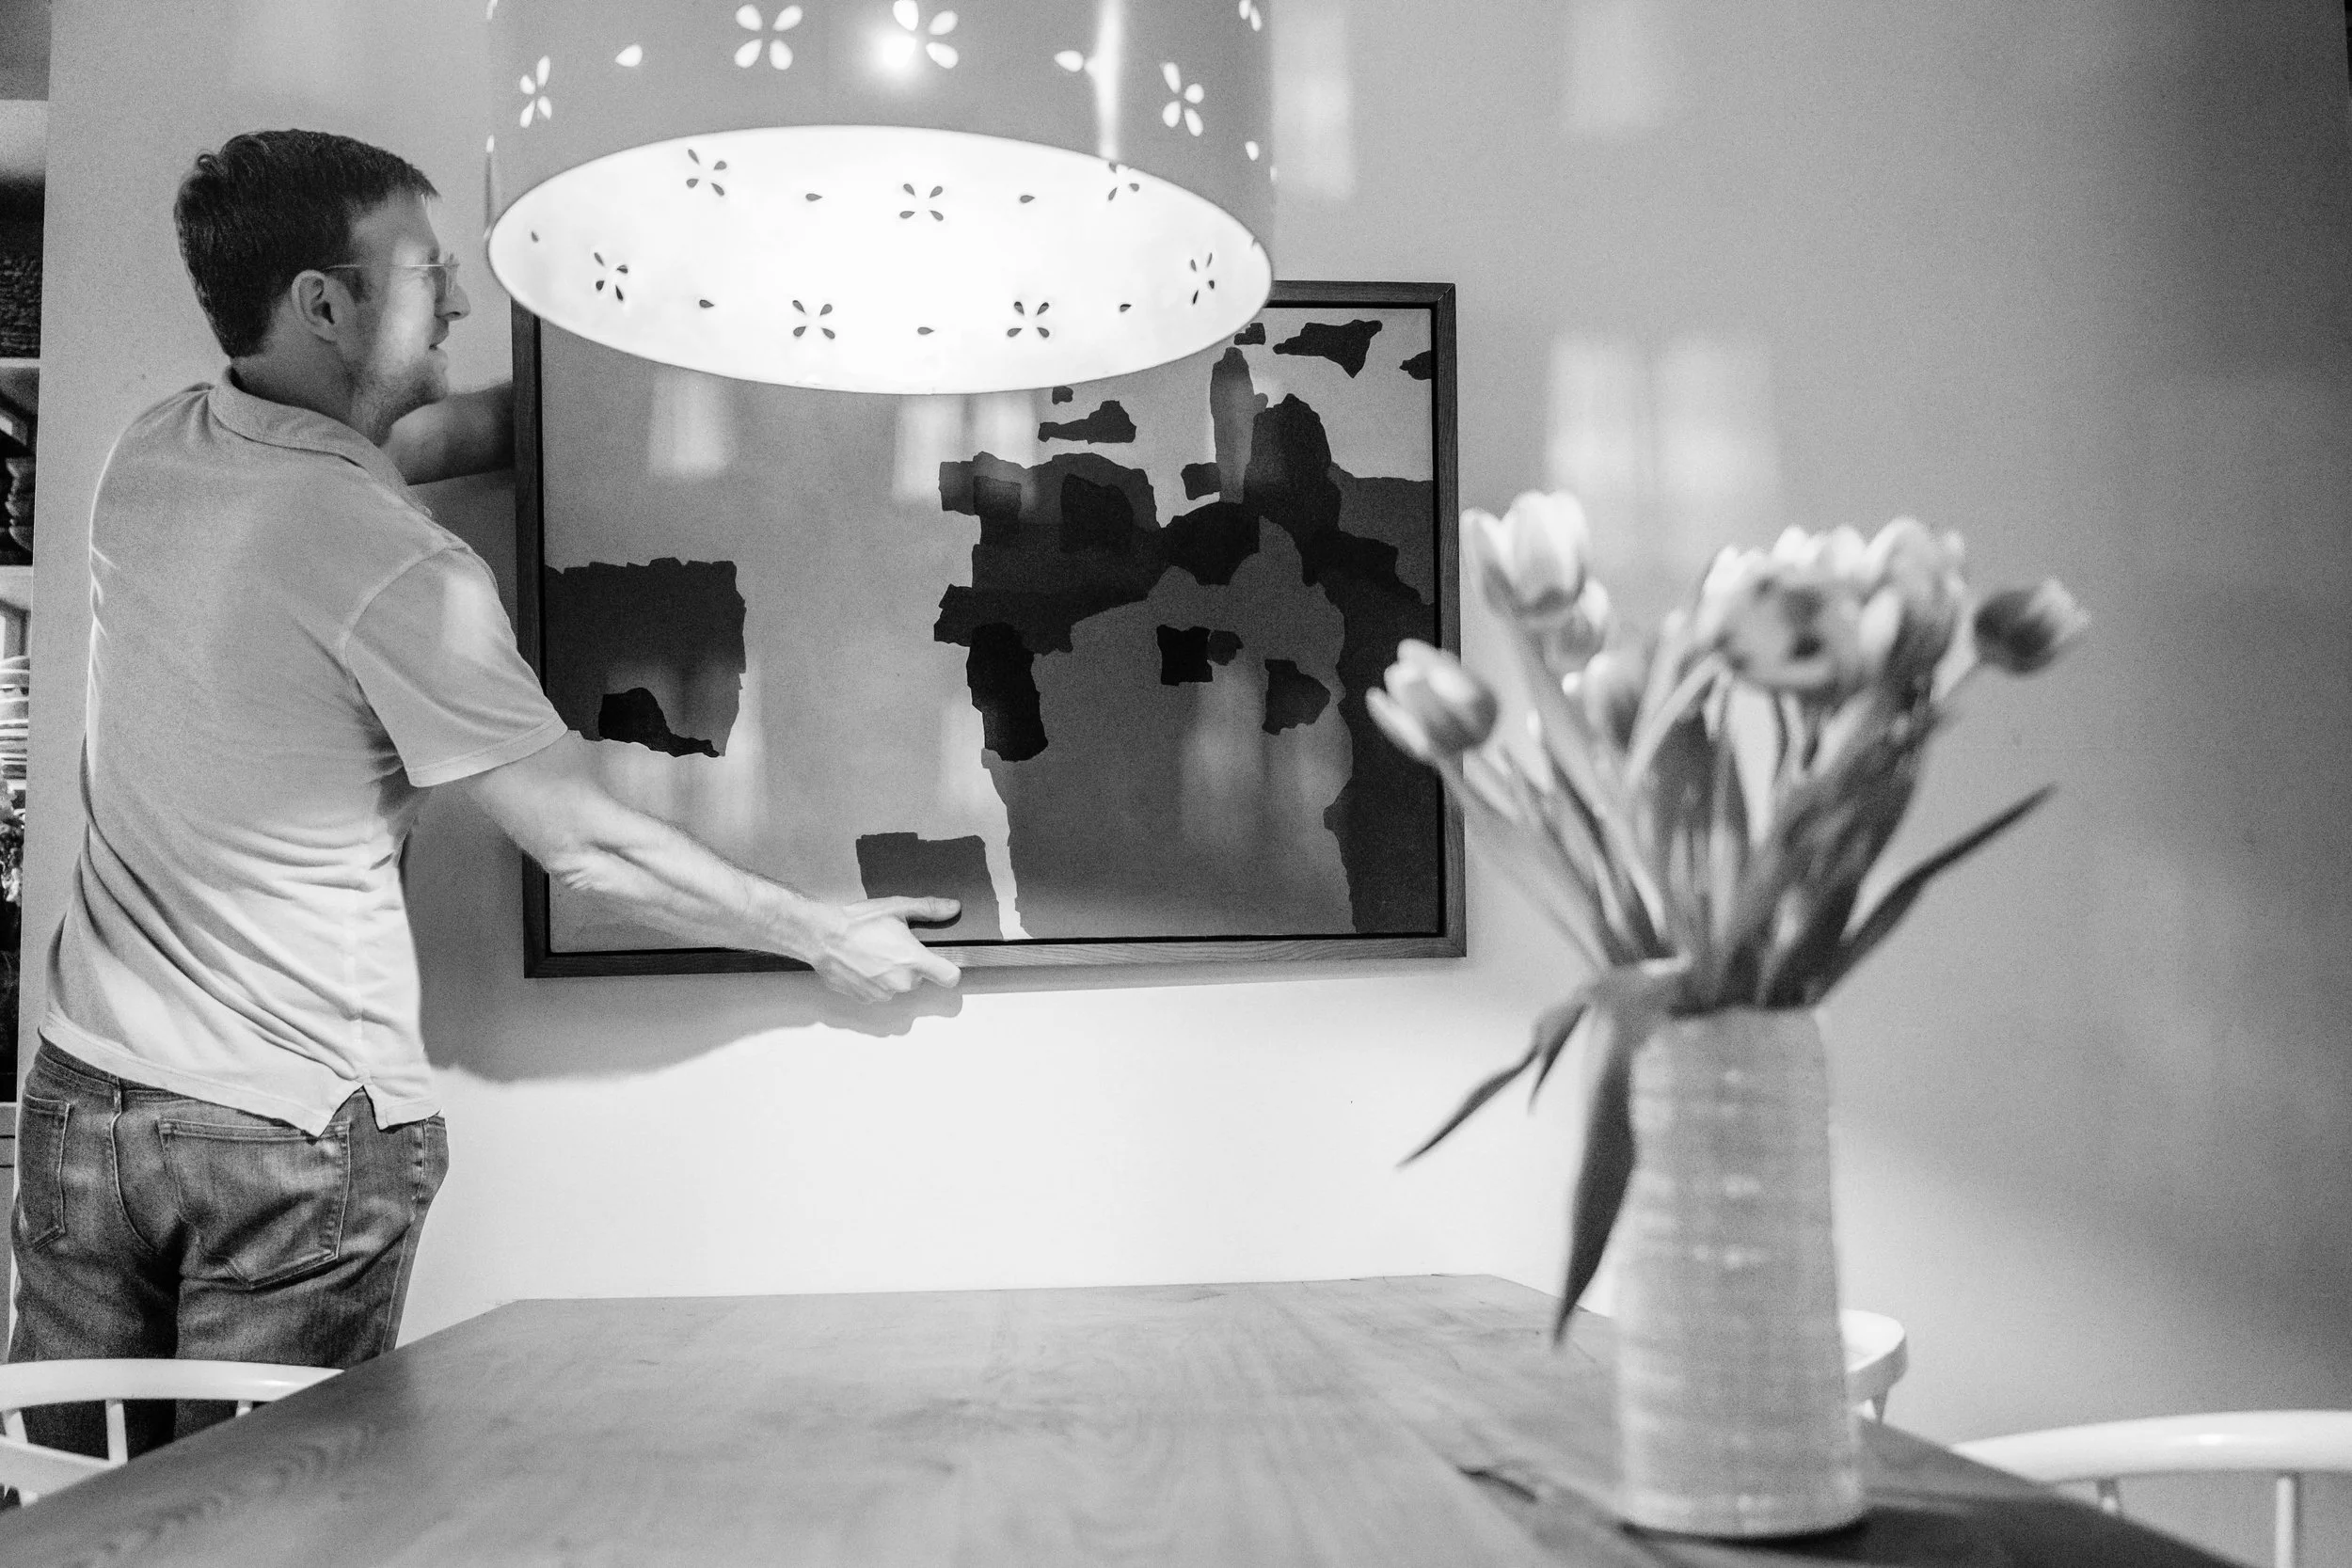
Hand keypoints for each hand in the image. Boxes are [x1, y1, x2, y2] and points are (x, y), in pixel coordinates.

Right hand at [808, 897, 962, 1001]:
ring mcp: (883, 993)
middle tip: (893, 946)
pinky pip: (879, 992)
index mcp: (914, 960)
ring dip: (891, 974)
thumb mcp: (896, 908)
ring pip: (898, 986)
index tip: (941, 963)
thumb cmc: (857, 923)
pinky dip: (874, 981)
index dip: (948, 969)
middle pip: (920, 979)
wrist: (822, 937)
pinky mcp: (866, 999)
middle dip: (910, 965)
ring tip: (874, 953)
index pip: (950, 977)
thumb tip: (952, 908)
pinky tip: (863, 964)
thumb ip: (928, 909)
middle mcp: (902, 981)